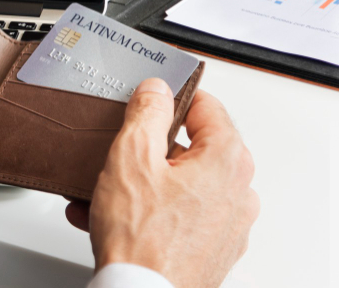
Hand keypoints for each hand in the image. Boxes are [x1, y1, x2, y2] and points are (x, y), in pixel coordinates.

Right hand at [66, 79, 258, 287]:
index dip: (170, 99)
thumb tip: (156, 90)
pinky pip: (176, 216)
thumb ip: (146, 113)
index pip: (206, 107)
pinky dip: (146, 211)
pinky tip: (108, 215)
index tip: (146, 101)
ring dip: (139, 182)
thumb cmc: (143, 239)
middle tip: (118, 151)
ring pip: (179, 185)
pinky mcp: (210, 250)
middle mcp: (238, 192)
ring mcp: (227, 225)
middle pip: (191, 148)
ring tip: (102, 189)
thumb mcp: (132, 156)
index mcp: (227, 160)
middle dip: (146, 148)